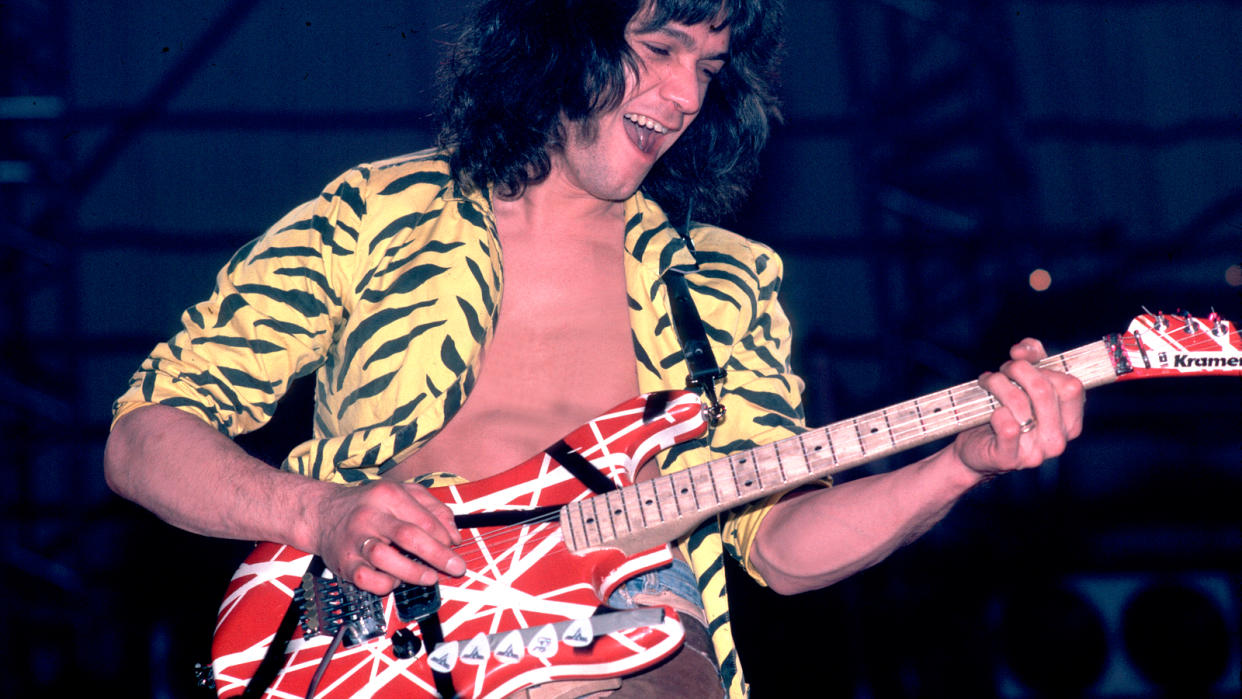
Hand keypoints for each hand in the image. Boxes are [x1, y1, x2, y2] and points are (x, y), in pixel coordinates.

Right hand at [313, 480, 465, 594]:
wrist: (323, 514)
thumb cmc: (369, 505)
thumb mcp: (403, 494)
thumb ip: (433, 510)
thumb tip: (454, 536)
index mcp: (388, 495)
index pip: (424, 518)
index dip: (444, 536)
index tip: (455, 548)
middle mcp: (370, 515)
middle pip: (408, 536)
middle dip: (437, 555)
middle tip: (455, 567)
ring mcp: (355, 540)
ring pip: (385, 558)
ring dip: (413, 572)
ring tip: (429, 577)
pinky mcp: (345, 562)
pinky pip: (367, 579)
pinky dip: (385, 584)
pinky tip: (395, 580)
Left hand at [952, 338, 1084, 476]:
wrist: (974, 448)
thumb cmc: (1003, 412)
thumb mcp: (1022, 382)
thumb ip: (1032, 359)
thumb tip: (1023, 350)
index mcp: (1069, 422)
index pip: (1071, 386)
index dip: (1044, 367)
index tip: (1022, 362)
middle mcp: (1057, 440)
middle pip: (1044, 390)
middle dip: (1017, 370)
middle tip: (1001, 371)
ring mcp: (1036, 452)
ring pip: (1020, 403)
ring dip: (998, 384)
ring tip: (987, 383)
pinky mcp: (1009, 458)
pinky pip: (1007, 426)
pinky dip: (996, 413)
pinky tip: (990, 412)